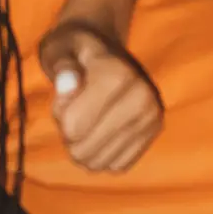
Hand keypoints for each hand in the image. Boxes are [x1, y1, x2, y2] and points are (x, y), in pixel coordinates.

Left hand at [38, 17, 162, 173]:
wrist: (106, 50)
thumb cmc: (75, 51)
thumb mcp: (59, 47)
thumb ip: (60, 64)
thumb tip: (66, 84)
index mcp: (118, 73)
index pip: (73, 126)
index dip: (59, 113)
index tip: (65, 92)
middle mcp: (142, 97)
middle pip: (84, 150)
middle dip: (69, 134)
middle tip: (73, 107)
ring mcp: (152, 118)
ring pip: (99, 163)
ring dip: (84, 146)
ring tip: (87, 117)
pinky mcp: (154, 135)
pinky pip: (116, 166)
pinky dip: (102, 154)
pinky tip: (102, 130)